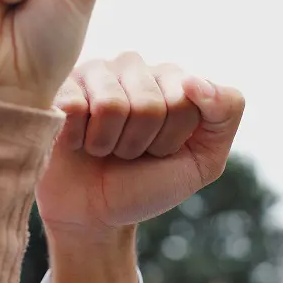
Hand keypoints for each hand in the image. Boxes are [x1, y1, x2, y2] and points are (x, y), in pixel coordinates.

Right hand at [36, 52, 245, 233]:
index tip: (160, 151)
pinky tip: (74, 141)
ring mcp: (91, 74)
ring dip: (107, 143)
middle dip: (140, 143)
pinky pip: (75, 106)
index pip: (187, 97)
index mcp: (170, 77)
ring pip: (111, 104)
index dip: (173, 137)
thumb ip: (225, 114)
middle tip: (126, 152)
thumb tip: (196, 82)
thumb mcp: (202, 160)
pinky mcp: (56, 89)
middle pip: (149, 103)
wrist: (93, 216)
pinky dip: (77, 139)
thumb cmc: (145, 184)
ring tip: (100, 148)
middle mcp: (131, 67)